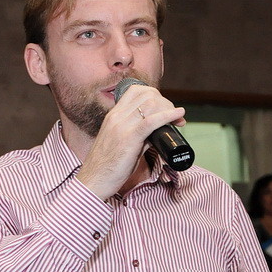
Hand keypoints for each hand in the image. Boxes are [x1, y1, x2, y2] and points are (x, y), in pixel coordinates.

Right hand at [75, 85, 185, 200]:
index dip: (155, 95)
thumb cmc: (106, 166)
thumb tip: (156, 133)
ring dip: (169, 109)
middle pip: (146, 95)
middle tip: (175, 116)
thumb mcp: (120, 143)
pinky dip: (168, 116)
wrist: (93, 180)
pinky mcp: (129, 138)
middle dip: (165, 102)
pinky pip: (151, 121)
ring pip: (151, 104)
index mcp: (113, 115)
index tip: (164, 107)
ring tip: (178, 119)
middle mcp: (117, 116)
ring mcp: (122, 126)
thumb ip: (137, 135)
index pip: (135, 91)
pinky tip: (179, 115)